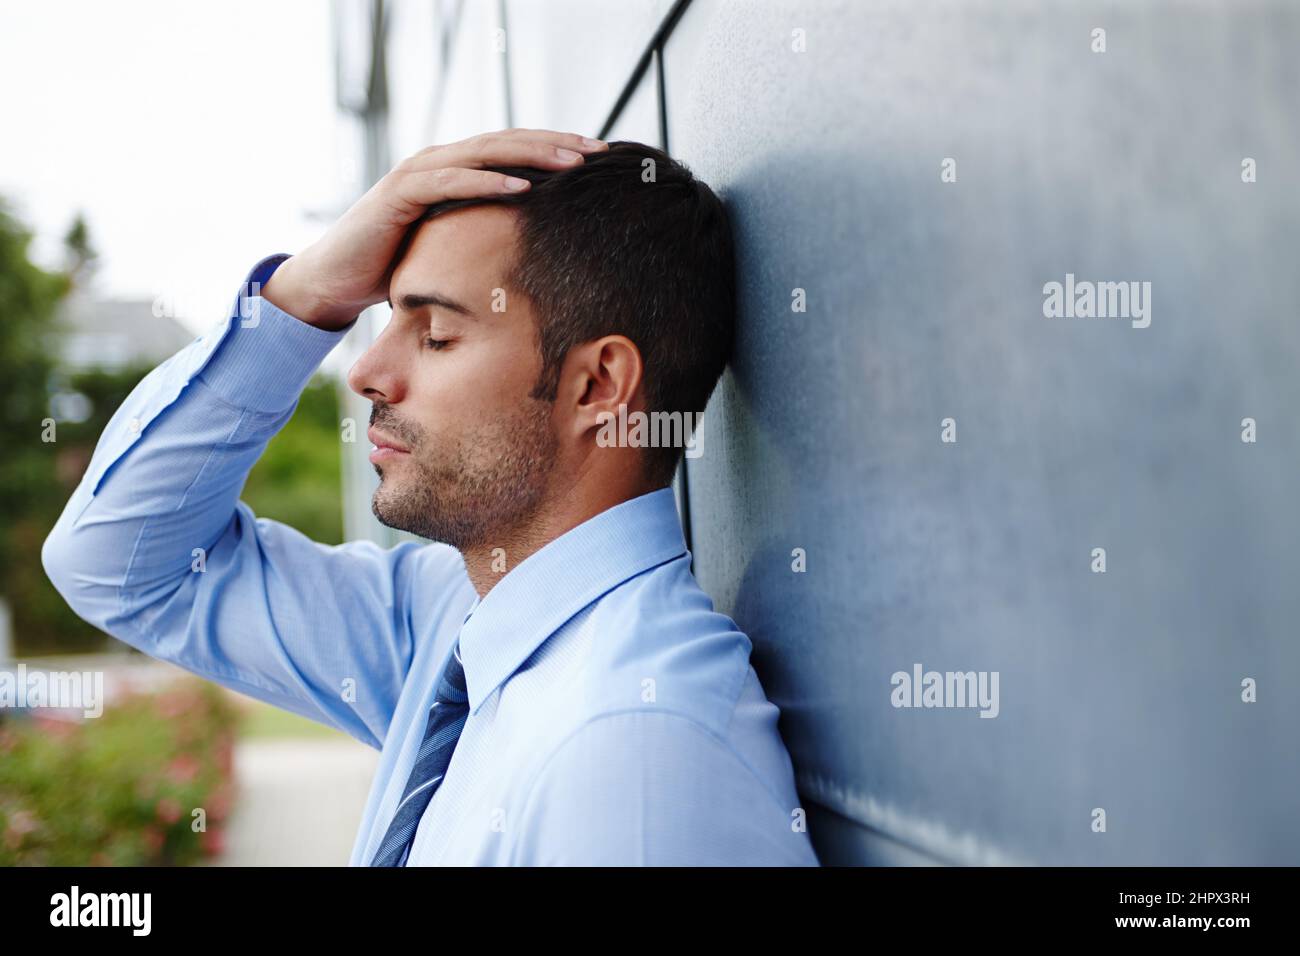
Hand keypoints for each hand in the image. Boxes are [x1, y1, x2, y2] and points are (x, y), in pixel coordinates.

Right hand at [262, 128, 607, 329]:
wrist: (336, 280)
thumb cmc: (395, 267)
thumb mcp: (452, 250)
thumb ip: (485, 239)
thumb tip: (534, 261)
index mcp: (455, 172)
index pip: (514, 151)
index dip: (556, 150)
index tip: (599, 159)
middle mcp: (439, 162)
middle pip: (507, 143)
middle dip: (556, 145)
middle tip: (600, 152)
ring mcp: (418, 173)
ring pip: (484, 153)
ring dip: (531, 156)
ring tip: (572, 162)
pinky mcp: (400, 194)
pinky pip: (450, 181)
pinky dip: (487, 181)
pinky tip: (522, 187)